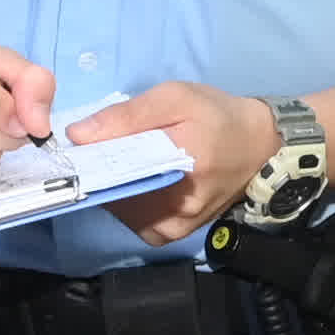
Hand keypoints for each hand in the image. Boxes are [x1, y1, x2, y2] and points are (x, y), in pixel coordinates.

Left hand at [72, 77, 278, 247]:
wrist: (257, 147)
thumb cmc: (216, 116)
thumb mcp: (175, 97)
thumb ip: (127, 115)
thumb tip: (77, 134)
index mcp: (184, 165)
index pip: (117, 169)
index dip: (91, 157)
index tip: (80, 143)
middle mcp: (178, 208)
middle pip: (114, 193)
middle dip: (99, 171)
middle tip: (102, 148)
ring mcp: (173, 228)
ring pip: (118, 209)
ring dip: (111, 186)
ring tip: (121, 162)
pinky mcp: (170, 236)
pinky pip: (131, 221)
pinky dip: (125, 201)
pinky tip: (135, 180)